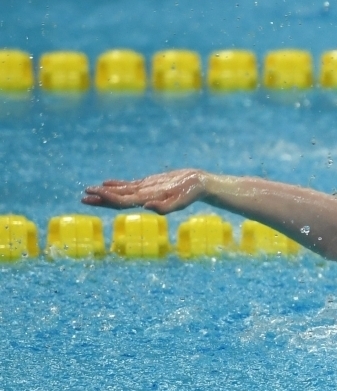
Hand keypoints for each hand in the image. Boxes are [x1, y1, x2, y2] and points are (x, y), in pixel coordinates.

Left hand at [82, 169, 207, 213]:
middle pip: (117, 199)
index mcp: (147, 201)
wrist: (200, 185)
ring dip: (104, 193)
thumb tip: (146, 208)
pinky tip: (106, 183)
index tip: (95, 194)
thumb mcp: (181, 200)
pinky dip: (116, 185)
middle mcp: (143, 198)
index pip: (123, 202)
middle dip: (100, 198)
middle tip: (83, 196)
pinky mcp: (149, 185)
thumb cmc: (192, 193)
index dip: (108, 198)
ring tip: (88, 190)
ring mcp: (145, 191)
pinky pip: (129, 185)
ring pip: (120, 193)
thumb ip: (165, 207)